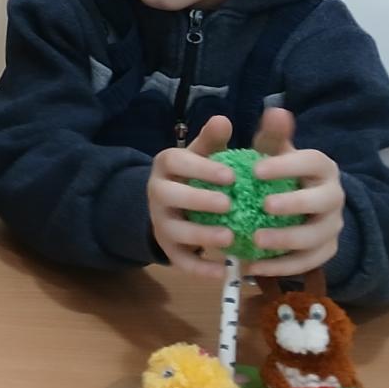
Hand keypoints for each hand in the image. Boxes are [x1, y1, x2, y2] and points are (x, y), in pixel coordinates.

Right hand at [147, 114, 237, 276]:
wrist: (172, 207)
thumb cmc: (196, 176)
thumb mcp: (203, 155)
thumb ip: (215, 140)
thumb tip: (223, 118)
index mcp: (166, 165)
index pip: (174, 160)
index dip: (200, 167)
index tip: (231, 175)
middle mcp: (157, 192)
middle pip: (169, 195)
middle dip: (198, 199)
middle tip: (229, 203)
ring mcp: (161, 222)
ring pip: (174, 229)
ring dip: (201, 234)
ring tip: (230, 237)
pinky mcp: (169, 249)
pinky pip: (182, 261)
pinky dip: (203, 268)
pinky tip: (227, 269)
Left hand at [247, 107, 344, 277]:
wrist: (299, 204)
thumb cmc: (280, 172)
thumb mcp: (274, 152)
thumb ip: (272, 135)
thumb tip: (276, 110)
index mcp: (322, 168)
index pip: (313, 162)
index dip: (287, 166)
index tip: (256, 170)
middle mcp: (333, 197)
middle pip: (324, 202)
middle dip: (295, 204)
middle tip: (264, 206)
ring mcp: (331, 227)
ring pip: (317, 237)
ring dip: (287, 240)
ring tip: (255, 240)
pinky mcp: (324, 252)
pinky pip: (307, 263)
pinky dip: (281, 267)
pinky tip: (252, 266)